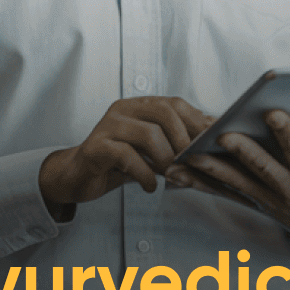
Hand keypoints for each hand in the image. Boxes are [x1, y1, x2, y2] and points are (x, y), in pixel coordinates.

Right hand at [39, 97, 211, 220]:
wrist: (78, 176)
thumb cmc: (118, 162)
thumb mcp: (151, 150)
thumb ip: (175, 142)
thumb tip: (211, 138)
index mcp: (139, 106)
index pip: (174, 103)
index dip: (196, 122)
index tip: (210, 143)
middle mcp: (123, 110)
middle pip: (164, 112)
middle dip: (183, 139)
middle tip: (190, 162)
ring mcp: (107, 126)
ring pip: (148, 134)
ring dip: (166, 159)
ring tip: (170, 176)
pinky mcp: (95, 147)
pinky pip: (127, 156)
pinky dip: (145, 174)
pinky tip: (150, 186)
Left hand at [169, 111, 289, 239]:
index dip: (287, 135)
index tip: (273, 114)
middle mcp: (286, 187)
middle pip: (262, 168)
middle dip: (243, 152)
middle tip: (224, 135)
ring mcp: (265, 196)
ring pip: (235, 182)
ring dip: (211, 169)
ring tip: (188, 155)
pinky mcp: (249, 199)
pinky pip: (222, 191)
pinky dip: (200, 182)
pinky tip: (177, 172)